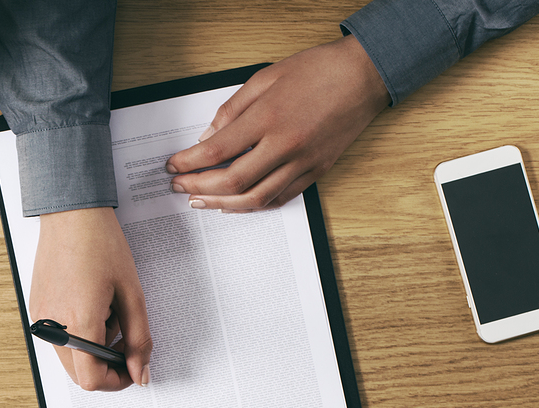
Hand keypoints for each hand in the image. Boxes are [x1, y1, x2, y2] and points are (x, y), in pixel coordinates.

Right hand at [30, 207, 150, 390]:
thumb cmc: (100, 244)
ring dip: (93, 349)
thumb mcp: (131, 294)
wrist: (72, 215)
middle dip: (106, 366)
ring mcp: (41, 319)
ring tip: (107, 313)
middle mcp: (53, 326)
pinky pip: (59, 340)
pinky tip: (91, 305)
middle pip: (79, 375)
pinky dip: (79, 334)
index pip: (92, 380)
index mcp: (79, 323)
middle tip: (125, 340)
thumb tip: (141, 371)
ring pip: (70, 359)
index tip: (132, 368)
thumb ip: (139, 338)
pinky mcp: (36, 310)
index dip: (117, 381)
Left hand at [166, 35, 389, 210]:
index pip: (216, 151)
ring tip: (201, 202)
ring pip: (256, 198)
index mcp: (268, 117)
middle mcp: (285, 144)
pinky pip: (281, 198)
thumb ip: (232, 110)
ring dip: (223, 204)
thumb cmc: (317, 70)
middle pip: (232, 181)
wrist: (365, 75)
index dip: (189, 163)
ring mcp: (303, 161)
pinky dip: (254, 205)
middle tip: (180, 187)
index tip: (174, 166)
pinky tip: (236, 204)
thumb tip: (208, 137)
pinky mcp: (317, 171)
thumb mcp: (265, 78)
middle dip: (199, 187)